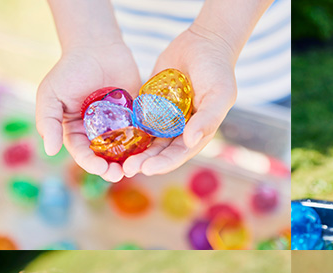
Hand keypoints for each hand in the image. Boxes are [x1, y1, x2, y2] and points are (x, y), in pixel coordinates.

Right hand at [36, 42, 142, 182]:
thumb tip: (50, 151)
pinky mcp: (136, 115)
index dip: (90, 163)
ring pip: (124, 149)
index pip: (82, 153)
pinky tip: (151, 150)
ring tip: (135, 168)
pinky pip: (142, 132)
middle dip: (111, 168)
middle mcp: (96, 133)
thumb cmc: (69, 70)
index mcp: (76, 132)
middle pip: (104, 157)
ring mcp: (117, 125)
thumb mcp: (50, 95)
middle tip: (119, 174)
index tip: (99, 168)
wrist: (97, 46)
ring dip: (129, 161)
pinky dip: (145, 143)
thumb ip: (48, 121)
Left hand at [125, 28, 237, 177]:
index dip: (163, 164)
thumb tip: (190, 141)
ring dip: (134, 150)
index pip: (178, 154)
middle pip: (159, 151)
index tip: (147, 169)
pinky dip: (128, 129)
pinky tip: (114, 134)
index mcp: (197, 133)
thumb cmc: (217, 69)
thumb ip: (208, 119)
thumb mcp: (219, 94)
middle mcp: (180, 130)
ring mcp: (165, 118)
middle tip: (126, 169)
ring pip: (147, 139)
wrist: (203, 42)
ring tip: (118, 158)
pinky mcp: (152, 105)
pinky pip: (138, 120)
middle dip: (144, 161)